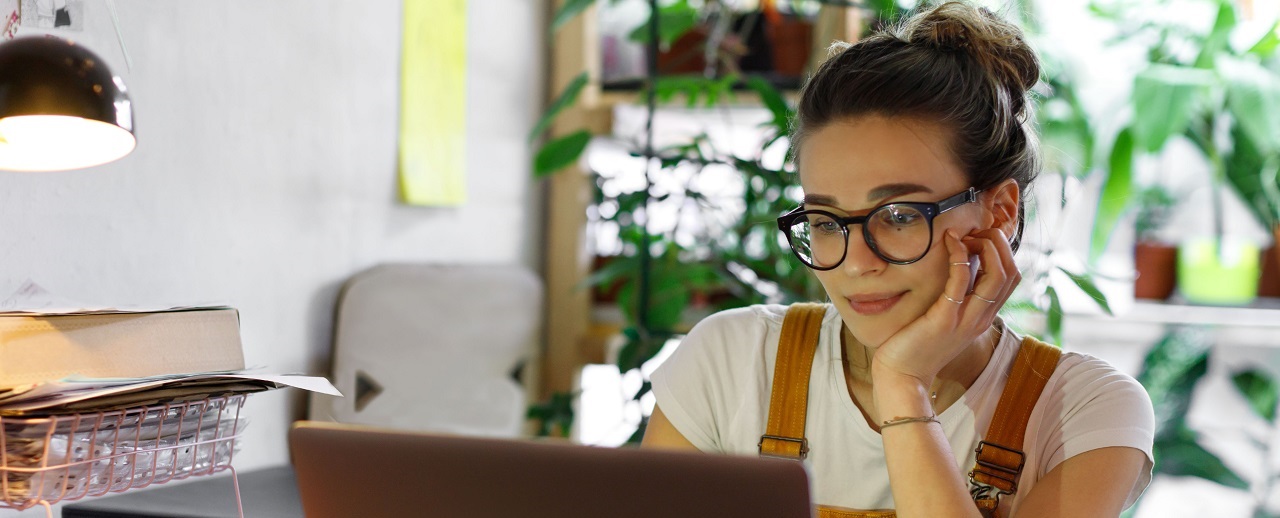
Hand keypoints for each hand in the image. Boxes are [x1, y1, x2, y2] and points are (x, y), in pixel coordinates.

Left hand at [868, 227, 1020, 387]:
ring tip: (964, 234)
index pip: (1011, 278)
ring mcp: (966, 319)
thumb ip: (957, 297)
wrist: (903, 376)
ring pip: (997, 276)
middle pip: (1011, 273)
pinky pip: (961, 280)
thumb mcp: (946, 319)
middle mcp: (981, 318)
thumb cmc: (918, 345)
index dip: (1002, 251)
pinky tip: (949, 242)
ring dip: (986, 247)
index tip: (978, 238)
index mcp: (983, 317)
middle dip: (999, 244)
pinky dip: (960, 256)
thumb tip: (960, 265)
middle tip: (974, 232)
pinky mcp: (945, 318)